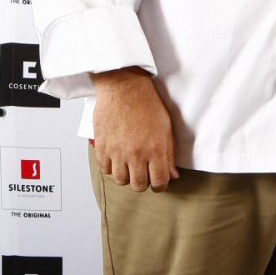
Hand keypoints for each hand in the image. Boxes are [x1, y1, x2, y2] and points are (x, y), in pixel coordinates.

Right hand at [91, 67, 178, 192]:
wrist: (124, 88)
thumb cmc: (147, 104)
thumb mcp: (166, 128)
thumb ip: (169, 154)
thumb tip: (173, 175)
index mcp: (155, 149)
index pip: (159, 182)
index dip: (160, 185)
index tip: (159, 182)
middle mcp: (136, 154)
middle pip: (139, 186)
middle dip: (144, 183)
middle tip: (145, 174)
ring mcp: (117, 152)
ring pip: (121, 181)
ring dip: (127, 176)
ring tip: (131, 165)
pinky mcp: (102, 148)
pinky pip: (106, 170)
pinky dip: (112, 168)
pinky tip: (118, 159)